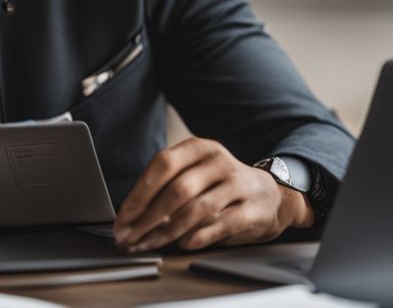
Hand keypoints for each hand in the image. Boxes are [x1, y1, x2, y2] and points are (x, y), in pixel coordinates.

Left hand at [112, 137, 314, 251]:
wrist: (271, 196)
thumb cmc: (222, 186)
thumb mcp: (196, 173)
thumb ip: (167, 186)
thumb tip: (130, 215)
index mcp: (199, 148)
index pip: (162, 166)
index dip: (139, 194)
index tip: (122, 218)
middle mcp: (218, 162)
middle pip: (176, 190)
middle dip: (147, 218)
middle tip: (129, 237)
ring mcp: (237, 185)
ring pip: (195, 210)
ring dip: (166, 231)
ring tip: (148, 244)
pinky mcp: (250, 211)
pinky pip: (217, 226)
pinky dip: (195, 237)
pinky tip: (180, 244)